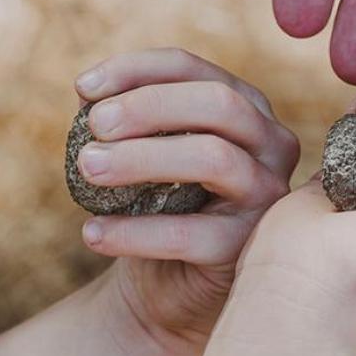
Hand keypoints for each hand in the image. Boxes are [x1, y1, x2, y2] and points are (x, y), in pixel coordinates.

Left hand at [73, 48, 300, 346]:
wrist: (166, 286)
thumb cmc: (155, 205)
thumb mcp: (145, 152)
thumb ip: (126, 121)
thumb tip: (90, 96)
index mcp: (246, 107)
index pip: (195, 69)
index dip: (138, 70)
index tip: (84, 87)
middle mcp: (271, 144)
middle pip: (218, 104)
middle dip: (149, 106)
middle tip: (94, 125)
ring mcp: (268, 197)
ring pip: (214, 158)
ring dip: (142, 158)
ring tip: (88, 168)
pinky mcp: (248, 248)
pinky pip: (190, 234)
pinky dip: (135, 232)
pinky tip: (92, 233)